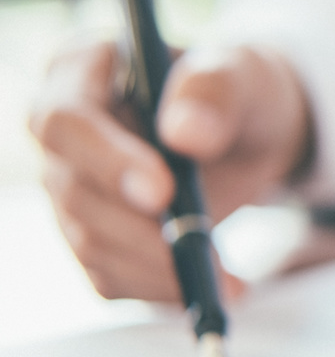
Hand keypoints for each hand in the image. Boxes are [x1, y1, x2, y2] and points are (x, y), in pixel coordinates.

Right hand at [29, 41, 310, 301]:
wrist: (251, 134)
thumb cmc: (240, 90)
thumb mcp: (243, 73)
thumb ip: (216, 89)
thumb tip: (185, 132)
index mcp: (82, 70)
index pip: (67, 121)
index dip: (108, 161)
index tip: (161, 192)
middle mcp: (62, 132)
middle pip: (74, 192)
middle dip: (141, 230)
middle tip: (206, 254)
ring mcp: (70, 187)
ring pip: (90, 242)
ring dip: (158, 267)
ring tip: (225, 277)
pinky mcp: (91, 233)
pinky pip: (110, 274)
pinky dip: (161, 287)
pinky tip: (210, 284)